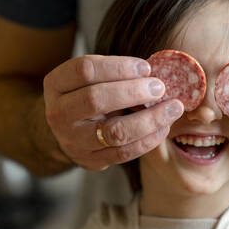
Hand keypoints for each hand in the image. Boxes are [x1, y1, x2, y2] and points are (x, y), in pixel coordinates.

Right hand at [43, 55, 183, 170]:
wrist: (69, 132)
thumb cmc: (88, 96)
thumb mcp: (90, 80)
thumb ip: (114, 73)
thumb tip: (154, 72)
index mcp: (56, 85)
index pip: (85, 70)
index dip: (119, 66)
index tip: (146, 67)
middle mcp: (58, 113)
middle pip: (96, 99)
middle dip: (134, 91)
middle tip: (160, 87)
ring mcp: (72, 141)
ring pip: (115, 131)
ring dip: (150, 119)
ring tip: (173, 108)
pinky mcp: (90, 161)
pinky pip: (125, 153)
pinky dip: (149, 139)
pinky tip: (164, 127)